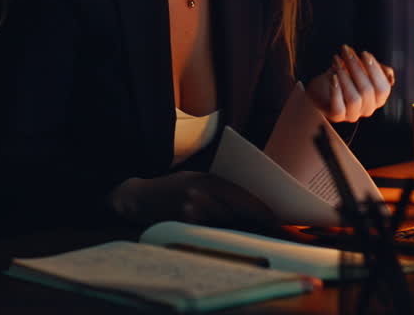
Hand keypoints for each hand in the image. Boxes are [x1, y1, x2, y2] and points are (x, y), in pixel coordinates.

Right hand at [108, 171, 276, 227]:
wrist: (139, 198)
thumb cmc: (173, 187)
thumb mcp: (195, 178)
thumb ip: (218, 186)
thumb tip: (250, 201)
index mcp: (204, 179)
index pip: (239, 194)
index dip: (258, 207)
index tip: (273, 216)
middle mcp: (198, 194)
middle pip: (234, 212)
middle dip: (252, 220)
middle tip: (270, 226)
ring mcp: (189, 212)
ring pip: (223, 225)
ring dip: (238, 229)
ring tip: (253, 232)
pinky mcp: (182, 227)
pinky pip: (209, 233)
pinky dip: (221, 235)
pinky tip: (230, 237)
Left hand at [305, 44, 393, 121]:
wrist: (321, 88)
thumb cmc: (343, 76)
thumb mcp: (360, 68)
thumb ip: (374, 68)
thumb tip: (390, 74)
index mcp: (378, 99)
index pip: (384, 88)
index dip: (376, 70)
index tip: (364, 53)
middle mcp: (368, 109)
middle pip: (367, 90)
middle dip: (356, 67)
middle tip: (346, 51)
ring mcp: (353, 115)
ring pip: (354, 99)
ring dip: (345, 76)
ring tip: (336, 60)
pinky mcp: (337, 116)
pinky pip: (339, 107)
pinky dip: (336, 91)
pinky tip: (332, 77)